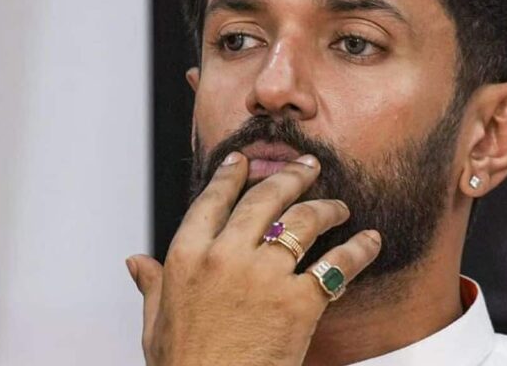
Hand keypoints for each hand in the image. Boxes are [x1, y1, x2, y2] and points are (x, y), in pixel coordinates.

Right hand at [126, 152, 381, 365]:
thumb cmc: (184, 365)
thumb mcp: (156, 324)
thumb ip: (151, 286)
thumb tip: (136, 261)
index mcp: (186, 257)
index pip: (212, 201)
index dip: (230, 175)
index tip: (243, 160)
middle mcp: (225, 257)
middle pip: (265, 199)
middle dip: (291, 176)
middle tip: (309, 166)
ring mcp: (264, 277)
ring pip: (303, 221)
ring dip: (327, 208)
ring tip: (340, 207)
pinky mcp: (298, 302)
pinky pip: (336, 265)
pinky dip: (358, 250)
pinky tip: (370, 241)